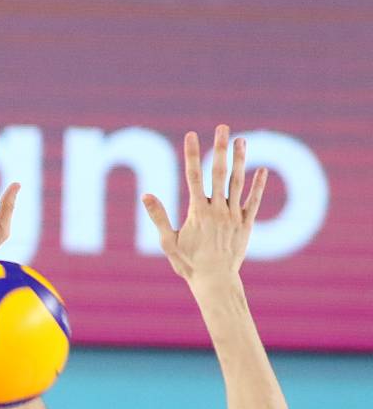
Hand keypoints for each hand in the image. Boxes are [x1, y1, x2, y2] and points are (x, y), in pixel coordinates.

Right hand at [142, 125, 267, 292]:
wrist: (215, 281)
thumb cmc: (188, 264)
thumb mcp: (168, 242)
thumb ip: (159, 216)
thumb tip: (146, 195)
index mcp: (198, 211)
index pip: (193, 175)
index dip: (192, 154)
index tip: (191, 135)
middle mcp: (218, 209)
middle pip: (219, 172)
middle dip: (220, 148)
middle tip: (223, 128)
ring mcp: (234, 215)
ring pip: (238, 182)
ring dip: (240, 159)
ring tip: (241, 140)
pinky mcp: (246, 224)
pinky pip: (254, 201)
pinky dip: (258, 185)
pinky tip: (262, 169)